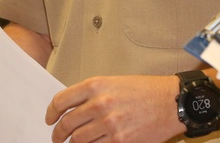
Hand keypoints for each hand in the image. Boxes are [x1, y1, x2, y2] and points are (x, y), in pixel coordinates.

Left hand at [45, 75, 179, 142]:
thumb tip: (72, 109)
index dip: (51, 112)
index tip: (50, 119)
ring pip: (78, 140)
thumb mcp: (114, 82)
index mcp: (96, 86)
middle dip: (58, 133)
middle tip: (57, 137)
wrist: (170, 102)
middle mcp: (99, 104)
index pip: (61, 101)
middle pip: (67, 123)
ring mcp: (109, 124)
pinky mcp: (120, 141)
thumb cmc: (145, 90)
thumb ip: (91, 94)